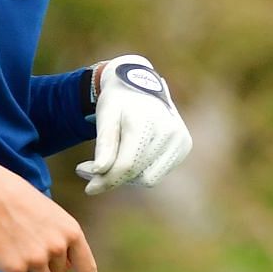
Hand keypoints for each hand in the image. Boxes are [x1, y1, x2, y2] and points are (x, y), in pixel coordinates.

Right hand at [0, 152, 98, 271]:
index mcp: (71, 232)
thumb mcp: (51, 217)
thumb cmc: (16, 203)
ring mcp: (38, 259)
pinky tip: (4, 252)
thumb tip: (66, 271)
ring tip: (16, 250)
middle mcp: (59, 248)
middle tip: (26, 247)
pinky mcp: (15, 268)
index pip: (88, 269)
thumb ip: (62, 242)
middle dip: (44, 271)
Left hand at [76, 54, 192, 194]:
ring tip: (111, 163)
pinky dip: (141, 171)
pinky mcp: (184, 146)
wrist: (143, 82)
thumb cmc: (119, 100)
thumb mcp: (105, 116)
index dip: (106, 181)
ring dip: (128, 177)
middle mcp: (170, 132)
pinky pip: (158, 172)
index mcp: (147, 122)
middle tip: (91, 169)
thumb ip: (104, 144)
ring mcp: (180, 140)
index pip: (126, 165)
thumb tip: (99, 172)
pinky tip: (130, 156)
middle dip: (113, 178)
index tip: (89, 188)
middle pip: (137, 174)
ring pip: (149, 178)